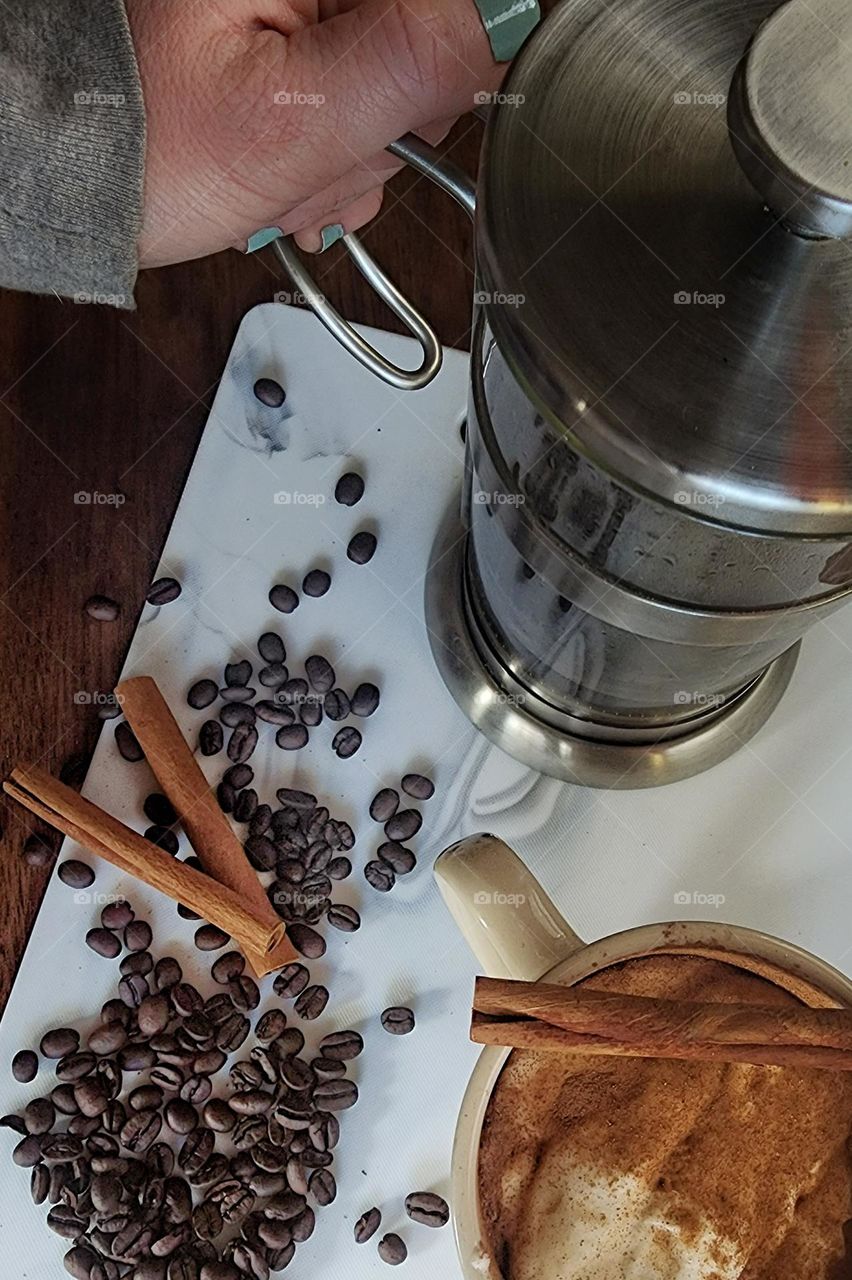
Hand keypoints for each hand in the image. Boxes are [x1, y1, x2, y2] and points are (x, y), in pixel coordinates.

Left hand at [126, 0, 502, 266]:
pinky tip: (288, 173)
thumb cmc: (146, 147)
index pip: (445, 6)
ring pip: (390, 83)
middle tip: (314, 157)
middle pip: (421, 40)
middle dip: (381, 124)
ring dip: (352, 153)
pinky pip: (354, 100)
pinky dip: (333, 155)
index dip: (442, 65)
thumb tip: (505, 24)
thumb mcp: (288, 118)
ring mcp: (300, 9)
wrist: (81, 183)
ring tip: (285, 174)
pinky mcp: (294, 42)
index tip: (403, 117)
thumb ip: (406, 64)